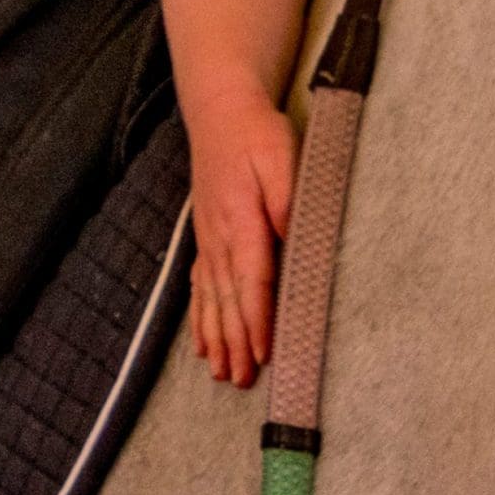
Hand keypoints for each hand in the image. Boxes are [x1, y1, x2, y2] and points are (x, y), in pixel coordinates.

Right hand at [187, 99, 298, 387]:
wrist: (221, 113)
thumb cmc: (258, 135)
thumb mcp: (283, 158)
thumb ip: (289, 200)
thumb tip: (295, 240)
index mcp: (241, 222)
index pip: (252, 281)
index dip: (258, 320)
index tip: (262, 353)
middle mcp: (219, 238)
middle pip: (228, 300)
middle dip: (235, 343)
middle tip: (241, 382)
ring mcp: (208, 240)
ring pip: (210, 300)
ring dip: (216, 338)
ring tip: (220, 374)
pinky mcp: (205, 237)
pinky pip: (199, 286)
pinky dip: (199, 317)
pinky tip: (200, 342)